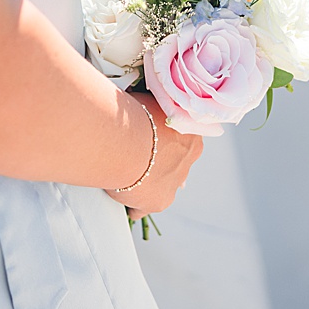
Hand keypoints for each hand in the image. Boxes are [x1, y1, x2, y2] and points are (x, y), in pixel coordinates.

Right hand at [106, 92, 203, 218]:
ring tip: (122, 176)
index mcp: (190, 132)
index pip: (181, 139)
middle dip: (157, 162)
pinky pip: (142, 208)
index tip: (148, 139)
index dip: (163, 139)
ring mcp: (175, 182)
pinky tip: (117, 195)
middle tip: (133, 156)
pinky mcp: (157, 202)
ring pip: (161, 186)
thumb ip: (151, 107)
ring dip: (145, 183)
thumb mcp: (147, 101)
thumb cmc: (132, 112)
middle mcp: (189, 158)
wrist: (123, 139)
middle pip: (174, 163)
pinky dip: (131, 204)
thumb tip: (141, 100)